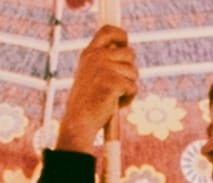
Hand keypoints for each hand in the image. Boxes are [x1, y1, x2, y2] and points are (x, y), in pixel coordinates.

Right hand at [56, 25, 138, 152]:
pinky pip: (133, 87)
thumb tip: (127, 51)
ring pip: (134, 72)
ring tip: (113, 97)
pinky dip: (129, 99)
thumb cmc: (86, 103)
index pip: (108, 31)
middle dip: (129, 70)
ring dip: (128, 86)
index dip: (121, 35)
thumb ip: (104, 61)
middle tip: (118, 85)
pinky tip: (114, 105)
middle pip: (130, 53)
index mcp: (89, 54)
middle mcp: (96, 57)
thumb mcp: (90, 76)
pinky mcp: (114, 82)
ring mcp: (105, 69)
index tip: (125, 43)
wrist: (78, 122)